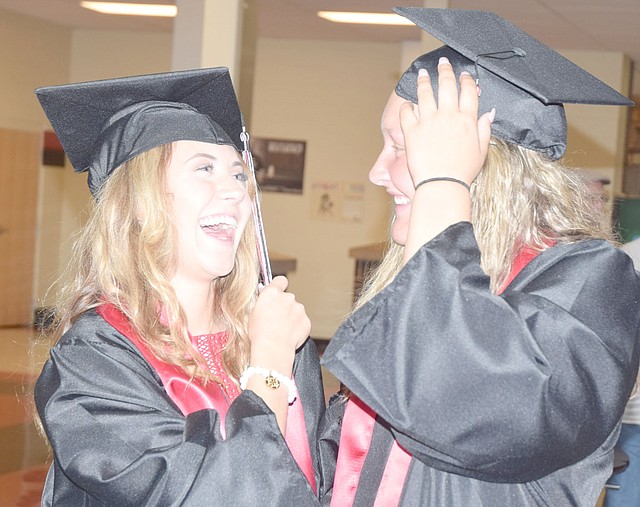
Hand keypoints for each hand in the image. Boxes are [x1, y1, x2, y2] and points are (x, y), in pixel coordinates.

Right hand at [248, 276, 310, 372]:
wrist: (273, 347)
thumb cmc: (259, 332)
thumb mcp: (253, 313)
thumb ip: (263, 302)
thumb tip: (266, 298)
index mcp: (272, 293)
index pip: (280, 281)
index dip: (279, 285)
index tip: (278, 291)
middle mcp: (287, 297)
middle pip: (287, 298)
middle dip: (284, 306)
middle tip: (276, 319)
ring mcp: (299, 308)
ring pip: (295, 310)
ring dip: (291, 317)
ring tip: (281, 330)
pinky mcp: (306, 320)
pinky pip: (302, 322)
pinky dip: (297, 327)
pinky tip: (289, 335)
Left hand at [399, 57, 493, 186]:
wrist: (442, 185)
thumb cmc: (463, 172)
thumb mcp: (481, 150)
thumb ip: (484, 129)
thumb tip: (488, 113)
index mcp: (467, 119)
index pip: (467, 91)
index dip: (465, 80)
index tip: (463, 74)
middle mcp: (447, 116)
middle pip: (446, 85)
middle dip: (445, 71)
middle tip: (443, 63)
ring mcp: (428, 122)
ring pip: (425, 93)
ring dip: (423, 81)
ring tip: (422, 74)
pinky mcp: (411, 131)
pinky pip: (407, 112)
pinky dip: (407, 105)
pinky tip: (408, 102)